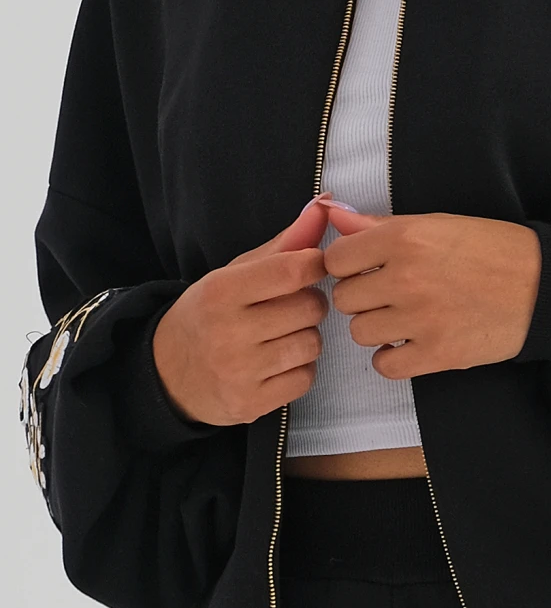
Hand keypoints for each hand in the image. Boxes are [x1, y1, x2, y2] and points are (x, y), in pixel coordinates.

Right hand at [152, 199, 331, 424]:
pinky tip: (278, 363)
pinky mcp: (250, 404)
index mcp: (221, 292)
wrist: (167, 373)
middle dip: (310, 304)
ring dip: (306, 337)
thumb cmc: (210, 314)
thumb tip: (325, 204)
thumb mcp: (234, 273)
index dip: (315, 265)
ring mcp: (239, 372)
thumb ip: (284, 243)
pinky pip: (305, 379)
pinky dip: (300, 369)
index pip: (292, 270)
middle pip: (310, 308)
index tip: (312, 268)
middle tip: (291, 306)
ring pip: (312, 344)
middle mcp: (227, 332)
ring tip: (283, 334)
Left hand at [323, 204, 541, 378]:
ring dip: (377, 327)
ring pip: (360, 332)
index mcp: (405, 238)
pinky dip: (392, 357)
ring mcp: (421, 319)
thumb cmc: (491, 250)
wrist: (542, 285)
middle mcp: (407, 278)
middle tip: (389, 294)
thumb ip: (379, 225)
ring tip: (404, 317)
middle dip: (362, 297)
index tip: (366, 269)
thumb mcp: (437, 224)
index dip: (349, 265)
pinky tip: (409, 342)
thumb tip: (333, 215)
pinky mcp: (438, 354)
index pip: (336, 259)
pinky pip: (385, 365)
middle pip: (345, 299)